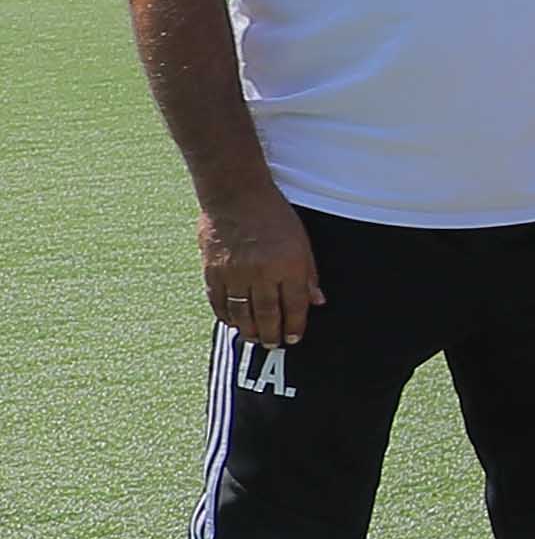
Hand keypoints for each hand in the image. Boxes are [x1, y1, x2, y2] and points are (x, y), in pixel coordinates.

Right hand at [195, 194, 322, 346]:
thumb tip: (317, 301)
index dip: (294, 325)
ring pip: (241, 312)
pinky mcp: (212, 270)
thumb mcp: (302, 241)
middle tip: (274, 345)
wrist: (235, 193)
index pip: (294, 305)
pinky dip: (226, 315)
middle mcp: (261, 272)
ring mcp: (234, 272)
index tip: (294, 338)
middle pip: (266, 314)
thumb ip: (309, 273)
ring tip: (255, 338)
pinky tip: (232, 322)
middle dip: (272, 334)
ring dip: (249, 330)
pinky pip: (218, 301)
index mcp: (288, 265)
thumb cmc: (273, 215)